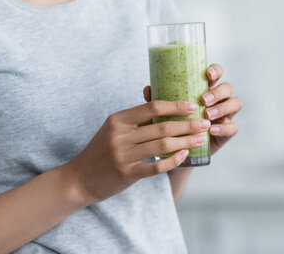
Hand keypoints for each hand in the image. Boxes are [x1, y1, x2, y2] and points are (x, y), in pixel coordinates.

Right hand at [64, 100, 210, 204]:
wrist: (79, 179)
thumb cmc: (101, 151)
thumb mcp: (114, 130)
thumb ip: (137, 120)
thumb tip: (166, 108)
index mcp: (118, 119)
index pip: (152, 107)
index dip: (175, 105)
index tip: (193, 105)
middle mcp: (120, 135)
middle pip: (161, 126)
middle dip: (187, 124)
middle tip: (205, 123)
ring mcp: (123, 155)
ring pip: (162, 145)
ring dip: (185, 141)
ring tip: (201, 138)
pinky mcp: (127, 173)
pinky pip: (156, 166)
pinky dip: (173, 160)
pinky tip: (185, 155)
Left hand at [143, 63, 241, 155]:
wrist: (179, 150)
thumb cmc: (174, 123)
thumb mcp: (165, 111)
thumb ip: (160, 100)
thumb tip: (148, 89)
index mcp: (206, 88)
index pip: (217, 73)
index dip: (215, 71)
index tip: (207, 75)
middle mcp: (218, 99)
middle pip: (228, 87)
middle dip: (217, 92)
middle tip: (204, 100)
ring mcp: (225, 114)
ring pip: (235, 103)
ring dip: (222, 107)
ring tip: (207, 115)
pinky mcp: (227, 131)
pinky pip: (233, 127)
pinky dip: (223, 128)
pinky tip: (211, 130)